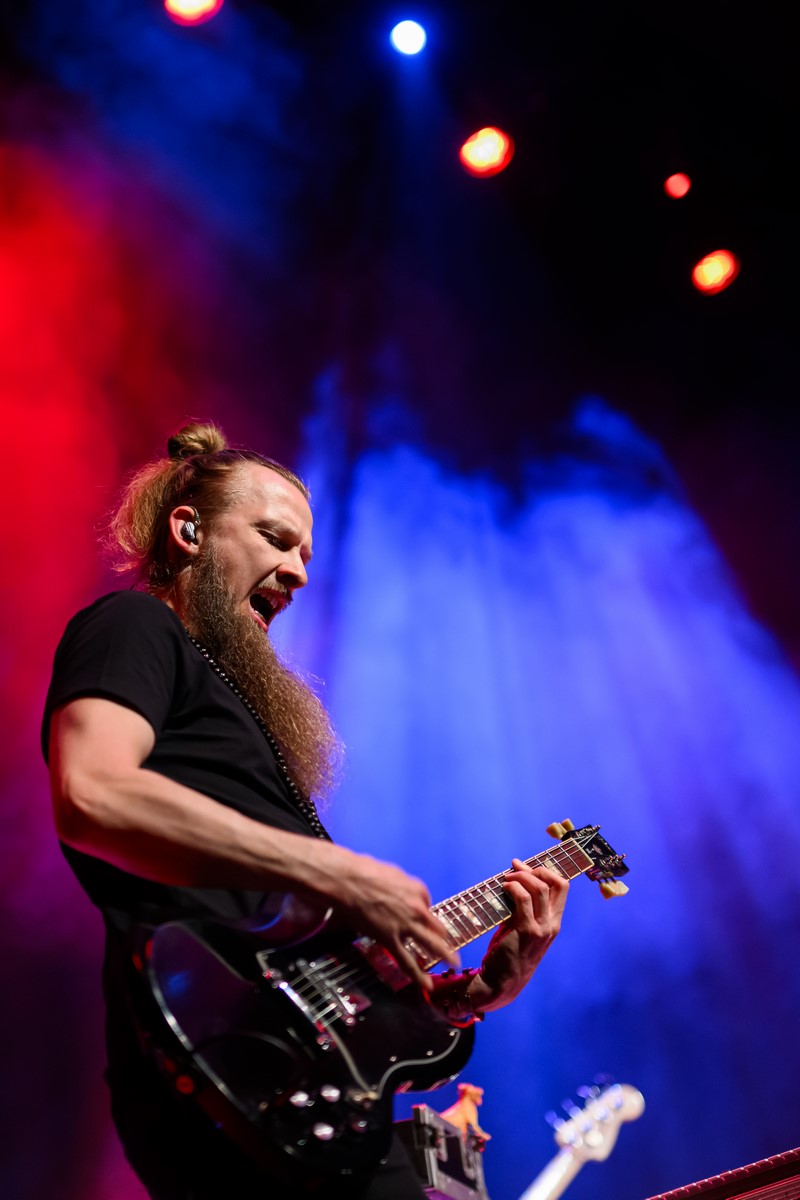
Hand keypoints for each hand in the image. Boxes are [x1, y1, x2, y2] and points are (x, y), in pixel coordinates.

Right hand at [331, 851, 458, 989]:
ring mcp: (406, 926)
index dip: (422, 910)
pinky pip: (406, 961)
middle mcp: (417, 909)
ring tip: (454, 964)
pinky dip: (418, 975)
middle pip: (437, 927)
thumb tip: (400, 893)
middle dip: (444, 937)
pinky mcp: (391, 940)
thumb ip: (402, 885)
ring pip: (431, 944)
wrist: (349, 881)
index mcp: (418, 890)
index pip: (427, 904)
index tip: (417, 915)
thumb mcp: (392, 873)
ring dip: (445, 955)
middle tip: (452, 944)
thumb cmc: (365, 871)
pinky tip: (427, 984)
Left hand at [468, 860, 568, 1011]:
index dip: (546, 871)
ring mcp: (542, 928)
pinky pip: (524, 899)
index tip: (526, 866)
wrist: (501, 983)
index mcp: (554, 922)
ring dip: (522, 876)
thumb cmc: (508, 953)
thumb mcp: (521, 927)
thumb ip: (522, 908)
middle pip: (558, 883)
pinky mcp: (527, 931)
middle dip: (537, 869)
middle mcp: (552, 924)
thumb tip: (514, 880)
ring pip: (540, 888)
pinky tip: (504, 886)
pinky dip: (513, 887)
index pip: (562, 887)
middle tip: (516, 868)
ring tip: (507, 877)